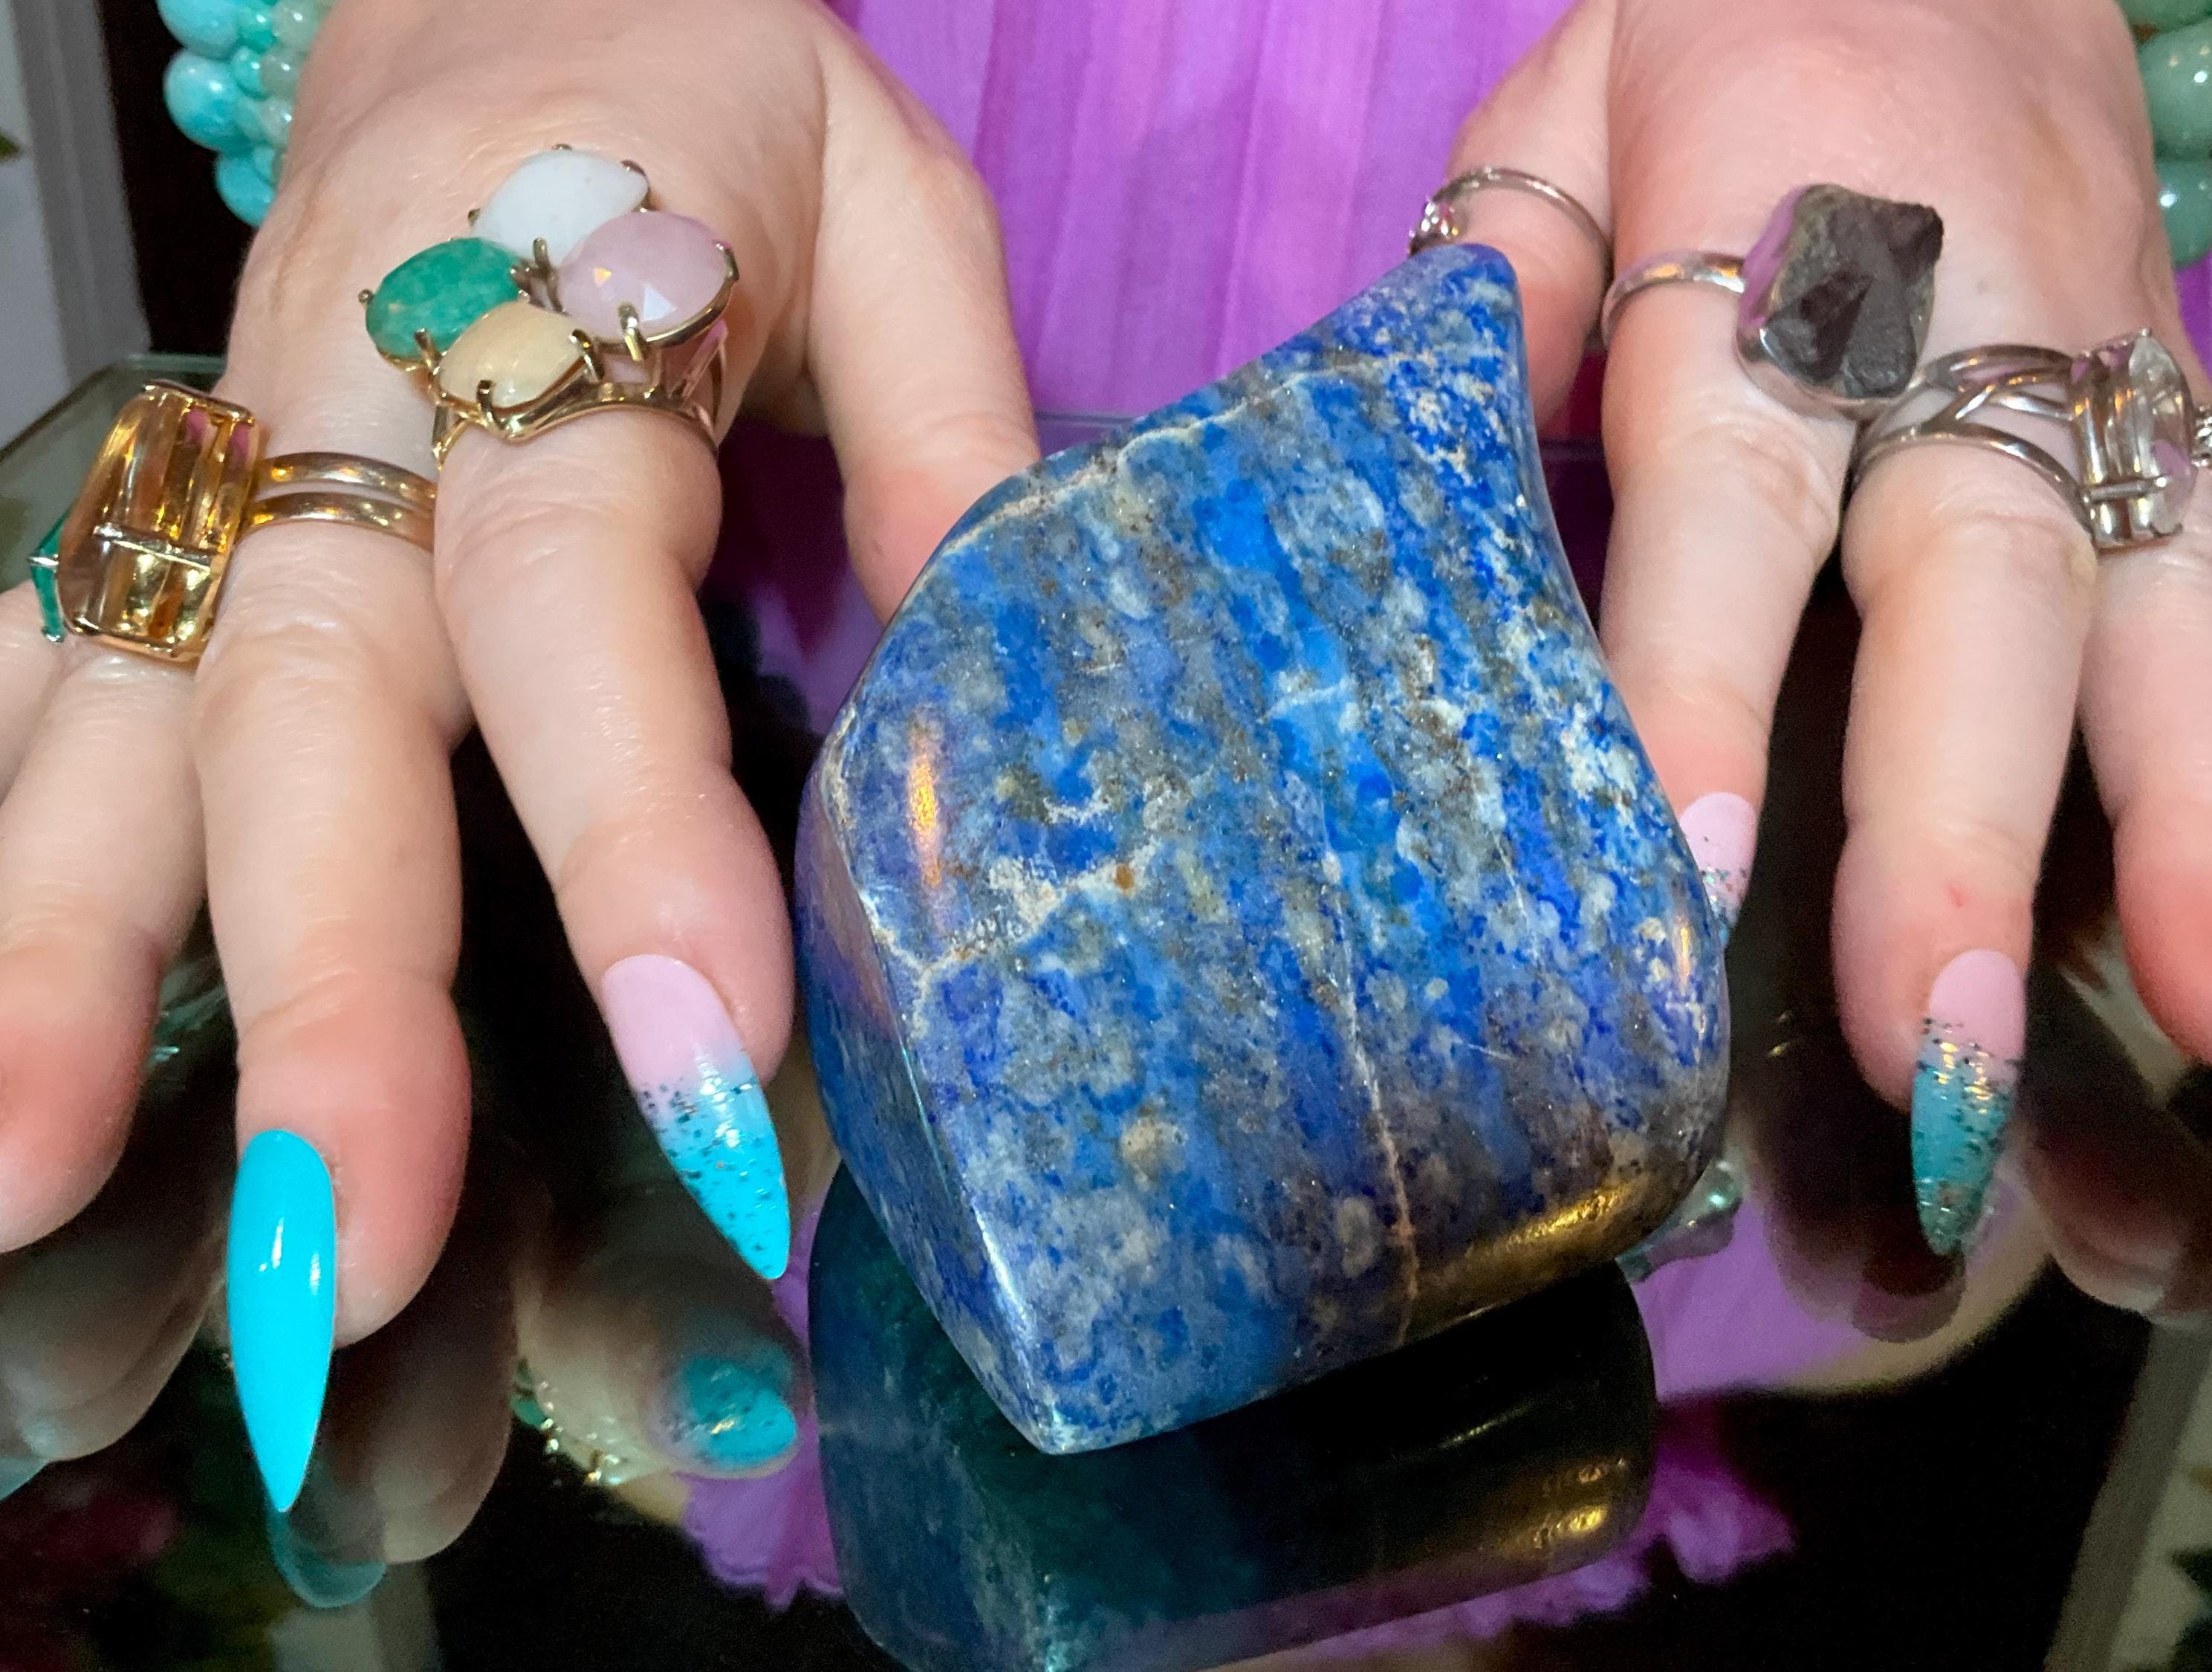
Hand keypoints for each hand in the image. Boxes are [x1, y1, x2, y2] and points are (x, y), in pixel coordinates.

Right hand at [0, 0, 1034, 1508]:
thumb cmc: (704, 100)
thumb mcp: (883, 204)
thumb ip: (945, 423)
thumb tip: (993, 664)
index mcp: (542, 302)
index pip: (578, 586)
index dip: (629, 825)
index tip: (705, 1061)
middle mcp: (336, 404)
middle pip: (309, 701)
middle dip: (326, 984)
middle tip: (346, 1251)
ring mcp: (217, 467)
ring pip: (114, 716)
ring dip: (64, 965)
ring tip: (32, 1201)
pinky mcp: (159, 516)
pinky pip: (45, 684)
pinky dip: (7, 872)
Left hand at [1439, 0, 2211, 1323]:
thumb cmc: (1719, 44)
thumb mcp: (1562, 117)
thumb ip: (1495, 294)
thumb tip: (1410, 486)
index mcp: (1777, 243)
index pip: (1727, 489)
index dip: (1707, 684)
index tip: (1691, 870)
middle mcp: (1963, 327)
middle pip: (1970, 591)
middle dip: (1955, 825)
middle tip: (1926, 1041)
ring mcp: (2103, 377)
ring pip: (2163, 612)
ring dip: (2184, 835)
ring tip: (2202, 1034)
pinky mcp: (2184, 417)